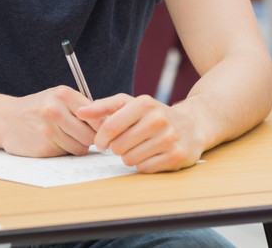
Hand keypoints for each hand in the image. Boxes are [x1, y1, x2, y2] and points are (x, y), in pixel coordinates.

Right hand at [0, 86, 95, 157]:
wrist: (5, 119)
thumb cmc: (38, 109)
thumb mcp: (57, 98)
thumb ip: (81, 107)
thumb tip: (110, 123)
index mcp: (63, 94)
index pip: (97, 115)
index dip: (102, 126)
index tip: (101, 130)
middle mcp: (55, 110)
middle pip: (91, 135)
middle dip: (90, 138)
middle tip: (82, 135)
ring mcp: (49, 129)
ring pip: (81, 147)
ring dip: (78, 146)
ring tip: (65, 137)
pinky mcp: (44, 147)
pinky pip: (68, 154)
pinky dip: (65, 151)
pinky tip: (54, 142)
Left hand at [76, 94, 203, 172]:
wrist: (192, 125)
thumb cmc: (153, 115)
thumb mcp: (129, 104)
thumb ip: (103, 107)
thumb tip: (79, 113)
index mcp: (144, 103)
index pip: (110, 126)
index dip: (100, 139)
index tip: (100, 143)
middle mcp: (159, 119)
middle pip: (118, 146)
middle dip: (117, 148)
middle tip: (125, 144)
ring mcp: (169, 138)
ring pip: (130, 159)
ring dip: (130, 157)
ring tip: (139, 148)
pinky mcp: (176, 156)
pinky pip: (144, 168)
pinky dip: (143, 165)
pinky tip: (150, 155)